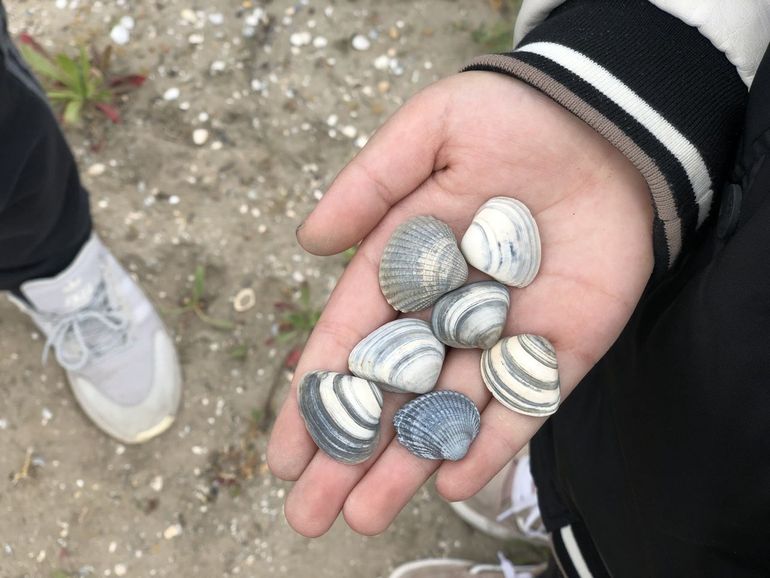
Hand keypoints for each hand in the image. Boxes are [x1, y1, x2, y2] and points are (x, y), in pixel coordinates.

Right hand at [267, 72, 652, 536]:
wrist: (602, 122)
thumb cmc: (509, 117)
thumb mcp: (428, 132)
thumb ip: (368, 185)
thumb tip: (308, 242)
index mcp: (403, 264)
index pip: (350, 340)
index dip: (317, 395)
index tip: (283, 451)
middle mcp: (446, 310)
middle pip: (391, 391)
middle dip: (349, 450)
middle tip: (309, 511)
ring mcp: (503, 333)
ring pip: (448, 410)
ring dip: (408, 463)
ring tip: (364, 517)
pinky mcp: (560, 346)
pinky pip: (525, 403)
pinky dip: (493, 442)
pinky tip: (452, 482)